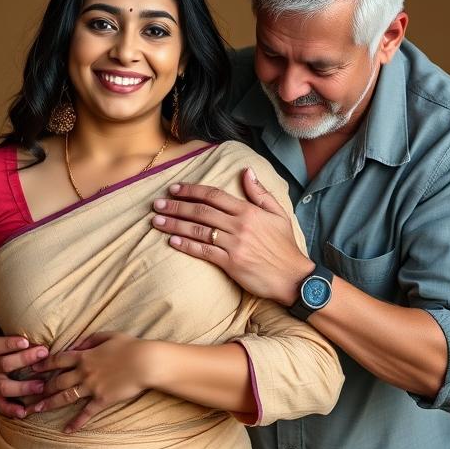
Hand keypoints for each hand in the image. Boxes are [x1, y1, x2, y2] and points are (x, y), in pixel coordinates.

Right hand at [0, 289, 49, 418]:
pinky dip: (11, 409)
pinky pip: (0, 404)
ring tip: (41, 385)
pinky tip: (25, 412)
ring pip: (4, 388)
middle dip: (23, 361)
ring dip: (22, 388)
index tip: (26, 341)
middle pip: (3, 367)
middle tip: (43, 354)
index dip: (9, 345)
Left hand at [27, 332, 151, 432]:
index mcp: (84, 356)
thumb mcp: (108, 336)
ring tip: (36, 410)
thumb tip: (77, 344)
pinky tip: (66, 430)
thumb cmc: (131, 347)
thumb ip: (90, 340)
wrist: (146, 363)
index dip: (43, 364)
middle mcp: (84, 372)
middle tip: (26, 394)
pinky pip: (86, 413)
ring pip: (65, 397)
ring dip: (49, 404)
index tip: (31, 369)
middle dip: (40, 388)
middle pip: (56, 381)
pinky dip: (76, 423)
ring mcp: (92, 387)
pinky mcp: (102, 400)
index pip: (57, 360)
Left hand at [151, 168, 312, 304]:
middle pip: (201, 211)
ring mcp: (234, 245)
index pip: (214, 196)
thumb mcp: (278, 214)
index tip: (174, 188)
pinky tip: (172, 241)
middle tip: (157, 204)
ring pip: (198, 230)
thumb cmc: (284, 246)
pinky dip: (186, 246)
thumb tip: (246, 171)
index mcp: (248, 211)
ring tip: (156, 221)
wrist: (293, 277)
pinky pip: (203, 251)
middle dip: (176, 206)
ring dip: (174, 225)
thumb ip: (260, 193)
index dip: (192, 191)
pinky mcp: (231, 264)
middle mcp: (239, 226)